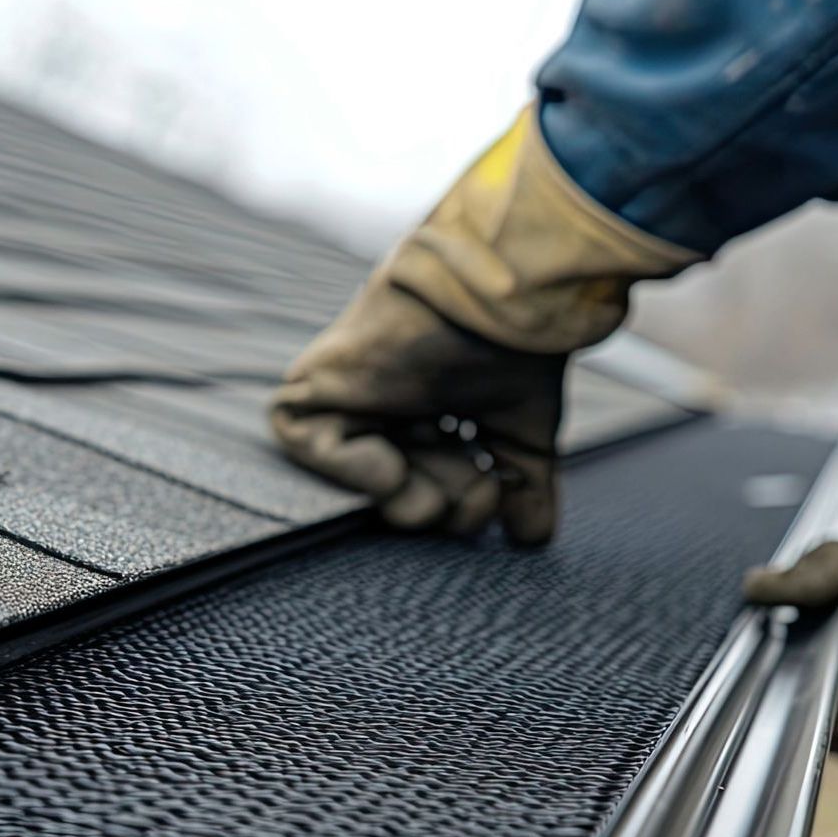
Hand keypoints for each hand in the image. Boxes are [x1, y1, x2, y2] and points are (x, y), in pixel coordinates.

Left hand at [271, 273, 565, 544]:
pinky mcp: (317, 385)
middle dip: (448, 504)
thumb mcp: (525, 430)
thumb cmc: (514, 348)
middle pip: (403, 496)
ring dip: (409, 498)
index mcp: (431, 414)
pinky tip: (394, 463)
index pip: (438, 487)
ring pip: (362, 484)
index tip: (497, 488)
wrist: (503, 296)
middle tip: (478, 487)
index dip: (467, 502)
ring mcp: (353, 398)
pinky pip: (307, 447)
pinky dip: (356, 472)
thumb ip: (524, 484)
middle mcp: (387, 408)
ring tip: (441, 470)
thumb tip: (530, 540)